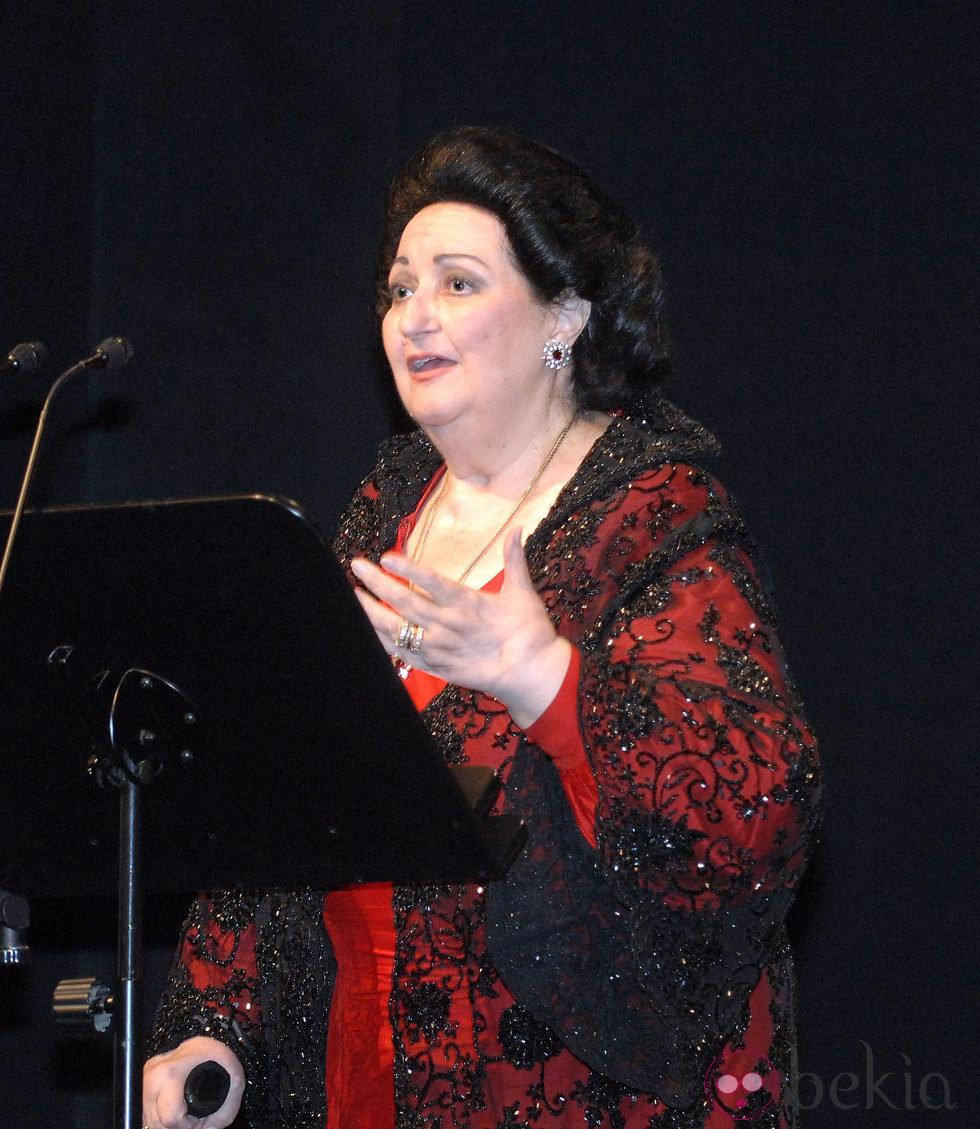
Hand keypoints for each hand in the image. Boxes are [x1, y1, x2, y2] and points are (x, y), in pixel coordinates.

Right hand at [142, 1036, 243, 1128]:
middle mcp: (152, 1077)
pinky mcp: (139, 1085)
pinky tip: (173, 1108)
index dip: (188, 1125)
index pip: (171, 1117)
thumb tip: (211, 1128)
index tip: (198, 1120)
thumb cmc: (214, 1055)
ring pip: (150, 1121)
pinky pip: (147, 1114)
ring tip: (183, 1112)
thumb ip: (227, 1109)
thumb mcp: (233, 1078)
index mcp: (169, 1073)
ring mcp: (143, 1081)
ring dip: (166, 1123)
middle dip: (177, 1126)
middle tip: (191, 1118)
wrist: (201, 1045)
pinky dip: (160, 1117)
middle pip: (158, 1123)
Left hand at [350, 527, 570, 727]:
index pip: (433, 583)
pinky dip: (383, 641)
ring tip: (355, 595)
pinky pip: (403, 654)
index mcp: (469, 603)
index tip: (387, 557)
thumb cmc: (530, 632)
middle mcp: (449, 624)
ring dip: (373, 611)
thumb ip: (513, 560)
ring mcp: (439, 647)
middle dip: (378, 583)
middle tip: (357, 566)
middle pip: (406, 602)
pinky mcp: (436, 667)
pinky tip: (368, 629)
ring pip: (398, 628)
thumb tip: (517, 528)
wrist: (532, 674)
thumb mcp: (522, 593)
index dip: (409, 570)